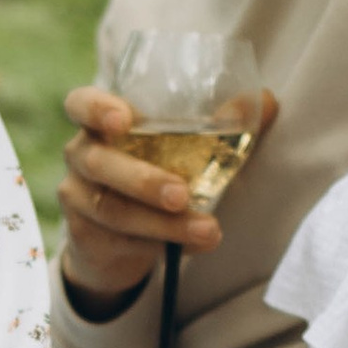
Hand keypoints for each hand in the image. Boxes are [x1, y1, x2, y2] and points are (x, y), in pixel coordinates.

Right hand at [57, 85, 277, 316]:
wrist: (122, 236)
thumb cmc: (158, 169)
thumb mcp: (185, 146)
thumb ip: (222, 123)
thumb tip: (268, 101)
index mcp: (100, 122)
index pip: (81, 104)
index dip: (97, 108)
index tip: (124, 120)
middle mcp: (82, 155)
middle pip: (101, 163)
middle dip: (143, 180)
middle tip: (181, 195)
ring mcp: (78, 197)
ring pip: (113, 210)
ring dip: (163, 224)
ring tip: (207, 230)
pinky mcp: (86, 235)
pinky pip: (122, 241)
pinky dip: (162, 244)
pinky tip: (195, 246)